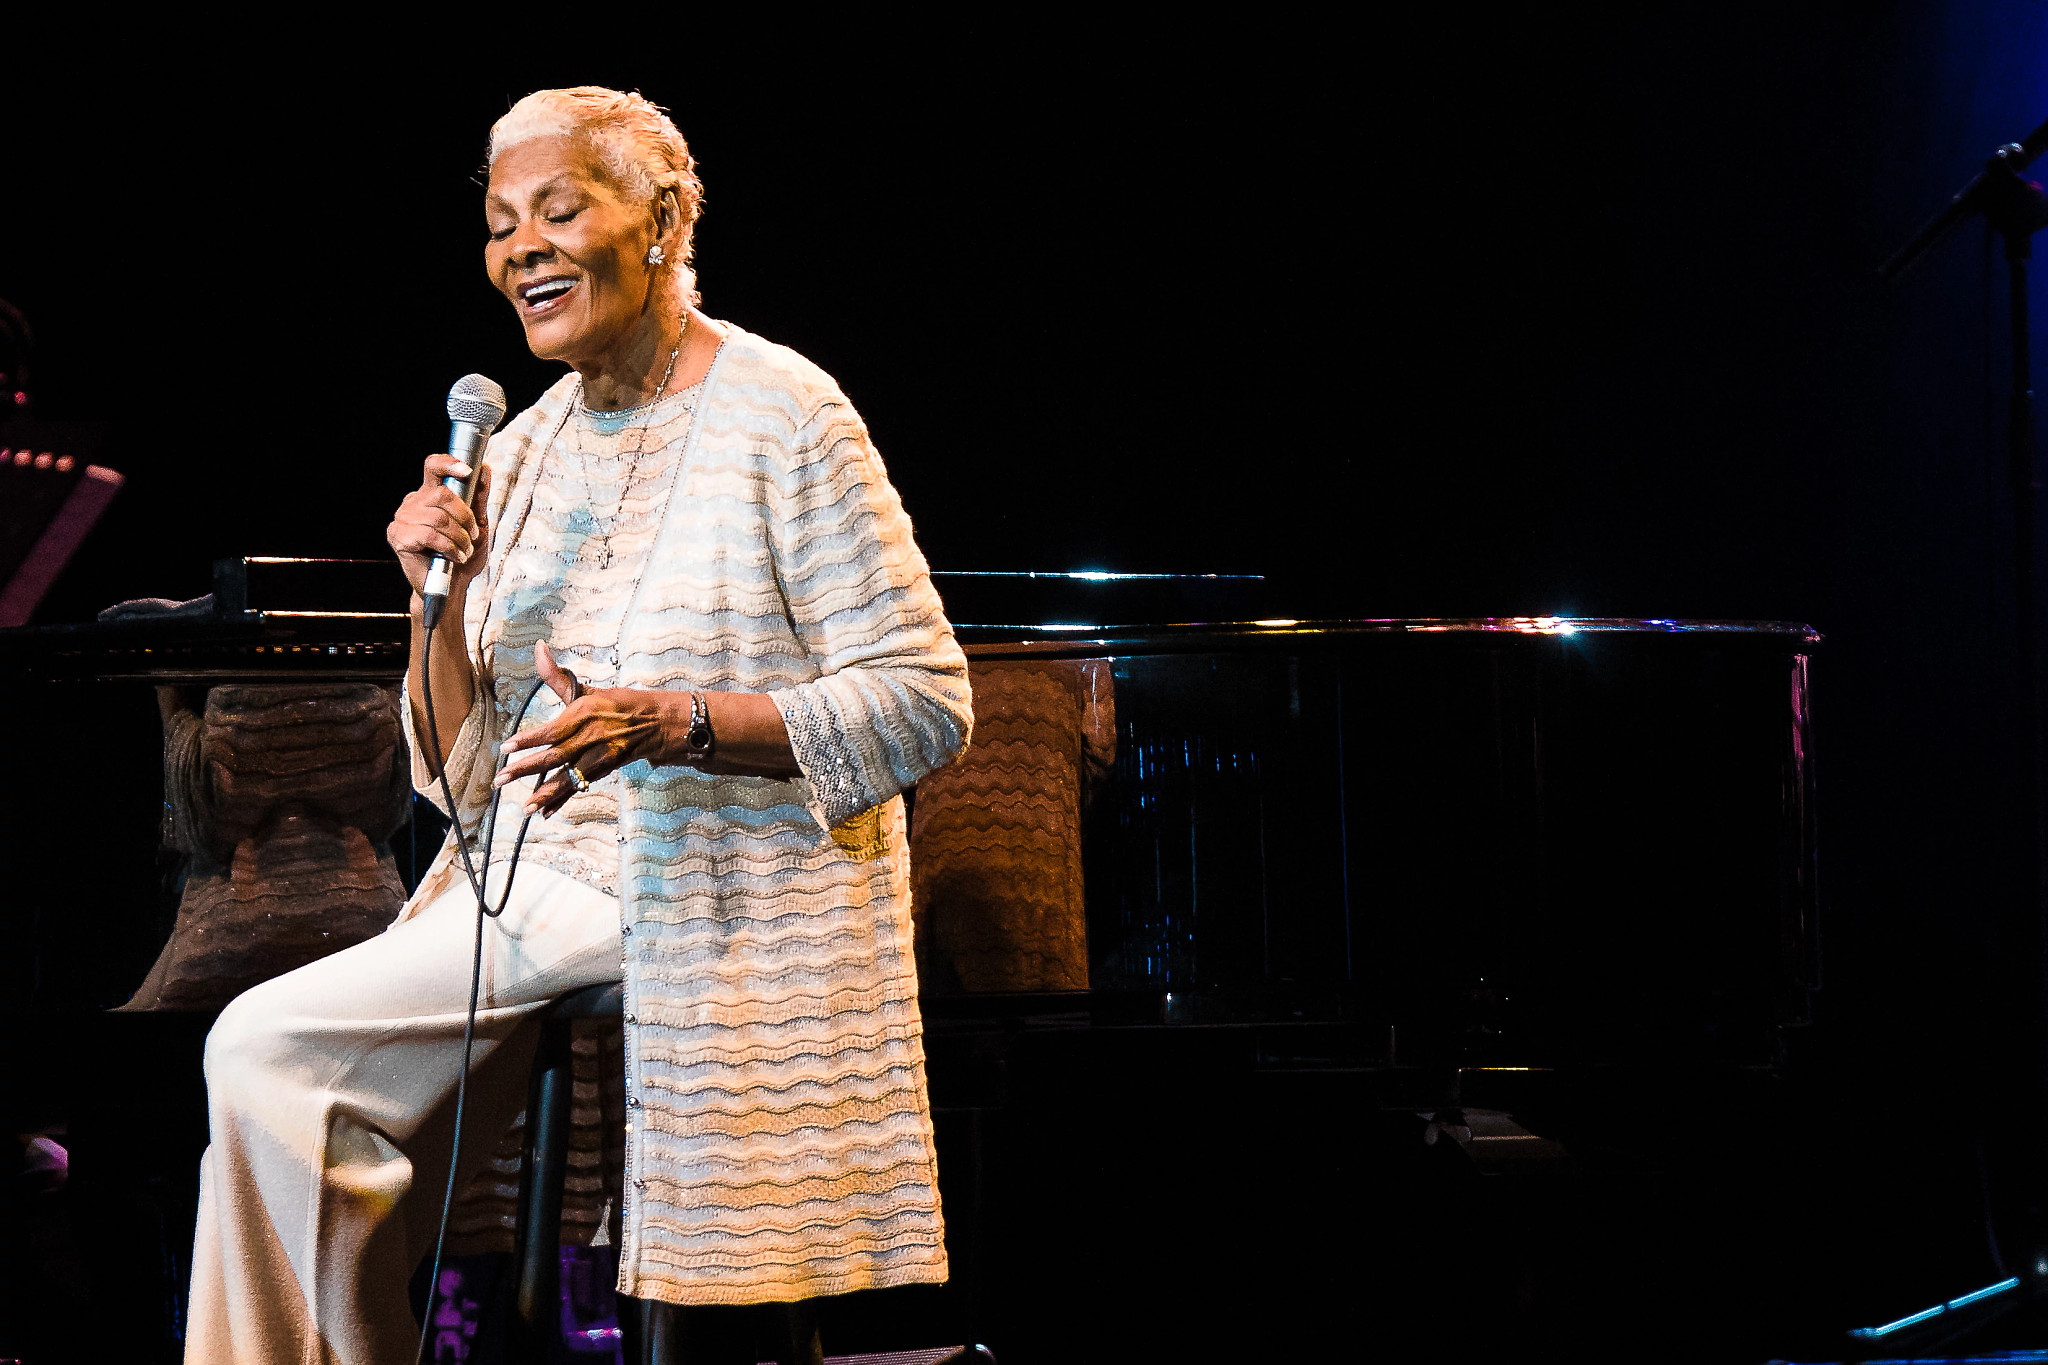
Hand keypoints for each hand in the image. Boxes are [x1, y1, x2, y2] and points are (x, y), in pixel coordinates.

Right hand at [388, 454, 491, 598]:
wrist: (451, 587)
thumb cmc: (462, 554)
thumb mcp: (478, 524)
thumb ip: (479, 497)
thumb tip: (484, 469)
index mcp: (428, 495)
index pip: (432, 467)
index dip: (448, 464)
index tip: (467, 470)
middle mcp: (412, 503)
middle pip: (442, 495)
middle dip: (464, 516)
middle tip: (471, 535)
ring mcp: (402, 519)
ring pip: (438, 518)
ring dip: (459, 537)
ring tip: (463, 549)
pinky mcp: (398, 537)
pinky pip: (429, 535)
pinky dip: (449, 547)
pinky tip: (454, 556)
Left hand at [494, 642, 695, 815]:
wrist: (659, 722)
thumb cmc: (619, 703)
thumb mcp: (588, 689)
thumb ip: (556, 675)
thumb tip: (538, 647)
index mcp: (584, 714)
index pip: (551, 729)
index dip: (528, 739)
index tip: (505, 747)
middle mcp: (591, 737)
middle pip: (554, 757)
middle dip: (525, 769)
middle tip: (499, 779)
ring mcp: (599, 756)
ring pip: (567, 778)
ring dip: (543, 794)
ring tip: (522, 807)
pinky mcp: (604, 769)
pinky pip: (579, 787)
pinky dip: (562, 800)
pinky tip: (545, 812)